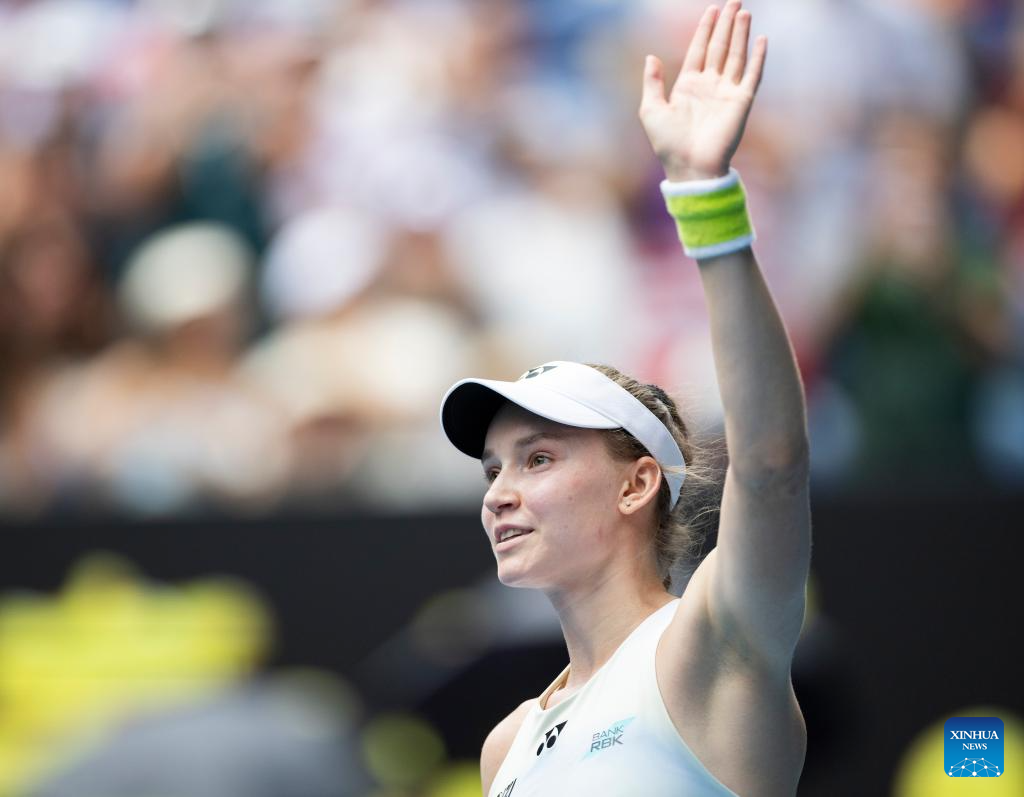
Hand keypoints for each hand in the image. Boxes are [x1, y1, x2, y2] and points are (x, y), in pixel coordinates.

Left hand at [639, 1, 765, 181]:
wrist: (690, 167)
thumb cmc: (668, 144)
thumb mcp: (650, 110)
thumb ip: (652, 82)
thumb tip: (651, 56)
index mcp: (688, 86)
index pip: (699, 50)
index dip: (705, 29)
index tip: (711, 9)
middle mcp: (709, 86)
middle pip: (719, 47)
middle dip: (726, 24)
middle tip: (734, 1)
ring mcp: (726, 93)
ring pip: (735, 56)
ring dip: (740, 34)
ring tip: (743, 11)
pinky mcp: (741, 102)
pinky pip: (752, 75)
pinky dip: (757, 58)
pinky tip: (760, 39)